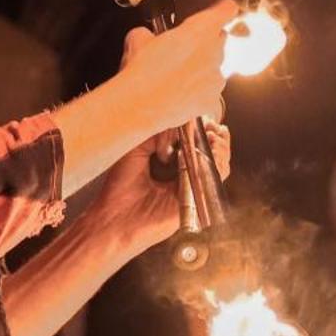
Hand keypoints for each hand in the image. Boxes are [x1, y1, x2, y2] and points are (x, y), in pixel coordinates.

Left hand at [96, 30, 230, 241]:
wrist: (114, 218)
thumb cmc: (119, 187)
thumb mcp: (136, 149)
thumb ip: (156, 133)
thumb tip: (178, 120)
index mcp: (168, 163)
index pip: (192, 142)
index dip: (200, 128)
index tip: (201, 117)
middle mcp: (182, 174)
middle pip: (209, 151)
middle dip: (214, 135)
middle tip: (211, 126)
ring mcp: (190, 187)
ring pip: (217, 164)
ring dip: (220, 147)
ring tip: (214, 136)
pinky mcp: (196, 200)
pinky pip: (215, 179)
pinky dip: (220, 163)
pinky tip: (214, 150)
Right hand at [114, 0, 233, 141]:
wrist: (139, 106)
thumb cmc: (141, 71)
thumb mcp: (137, 39)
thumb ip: (150, 33)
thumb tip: (147, 38)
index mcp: (201, 29)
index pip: (227, 9)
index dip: (222, 8)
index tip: (219, 9)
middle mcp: (215, 51)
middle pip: (219, 40)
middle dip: (204, 43)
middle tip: (181, 51)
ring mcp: (216, 77)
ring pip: (214, 68)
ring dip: (201, 70)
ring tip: (176, 78)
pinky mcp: (212, 101)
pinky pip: (210, 94)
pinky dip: (199, 95)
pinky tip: (180, 97)